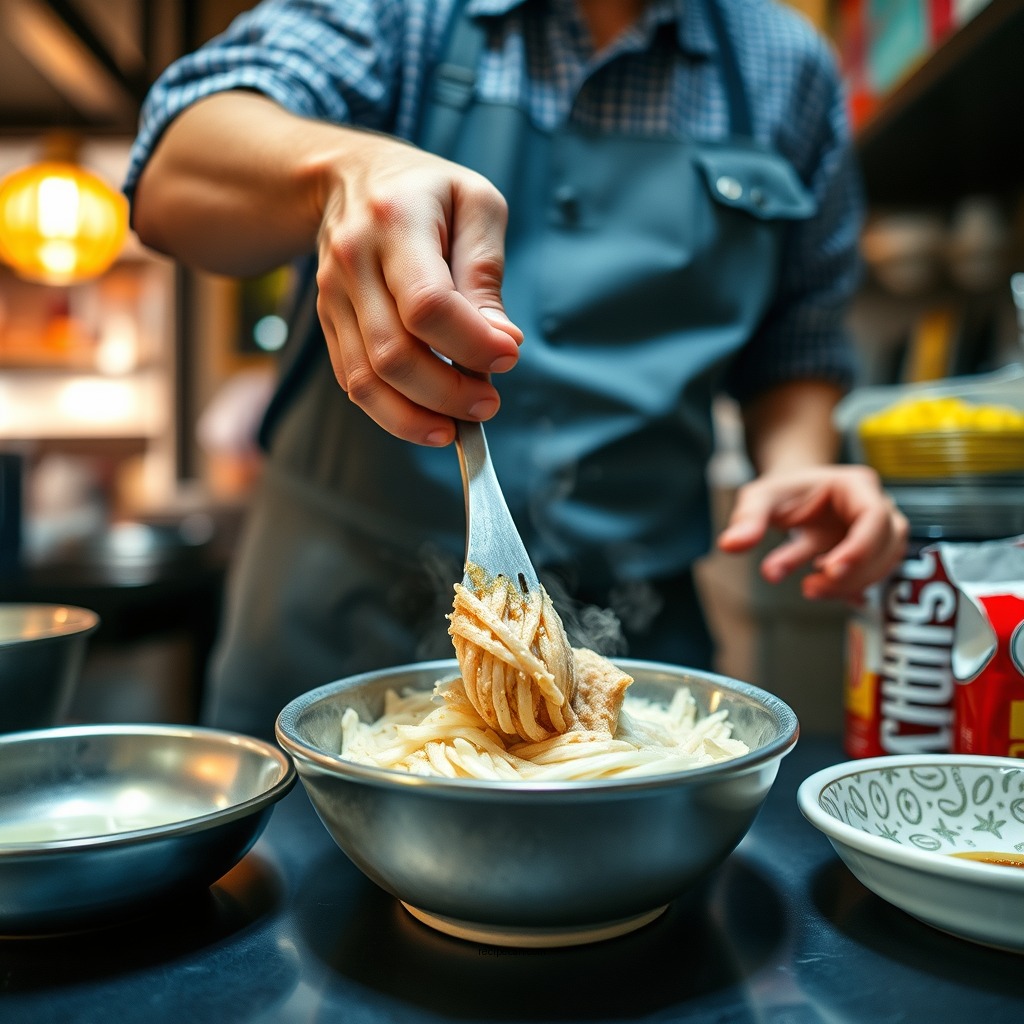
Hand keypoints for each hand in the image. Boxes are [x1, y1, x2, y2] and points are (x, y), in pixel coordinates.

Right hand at [315, 134, 522, 444]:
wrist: (348, 177)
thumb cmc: (427, 191)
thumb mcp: (476, 204)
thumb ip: (486, 273)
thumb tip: (501, 341)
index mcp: (396, 221)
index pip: (428, 304)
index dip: (471, 344)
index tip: (508, 356)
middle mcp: (354, 261)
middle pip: (395, 354)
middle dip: (449, 392)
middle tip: (489, 401)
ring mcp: (334, 296)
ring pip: (367, 380)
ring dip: (417, 417)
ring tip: (459, 425)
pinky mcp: (329, 324)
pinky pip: (354, 384)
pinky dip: (392, 413)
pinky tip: (429, 419)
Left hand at [716, 465, 907, 600]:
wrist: (792, 492)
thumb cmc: (780, 491)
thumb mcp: (759, 498)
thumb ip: (747, 519)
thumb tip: (729, 545)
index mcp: (856, 484)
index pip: (874, 517)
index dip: (860, 547)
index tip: (830, 570)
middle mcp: (876, 505)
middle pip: (885, 544)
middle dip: (852, 573)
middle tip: (810, 588)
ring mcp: (877, 530)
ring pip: (882, 563)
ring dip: (849, 583)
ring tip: (808, 588)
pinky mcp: (869, 552)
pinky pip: (871, 574)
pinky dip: (849, 588)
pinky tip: (823, 591)